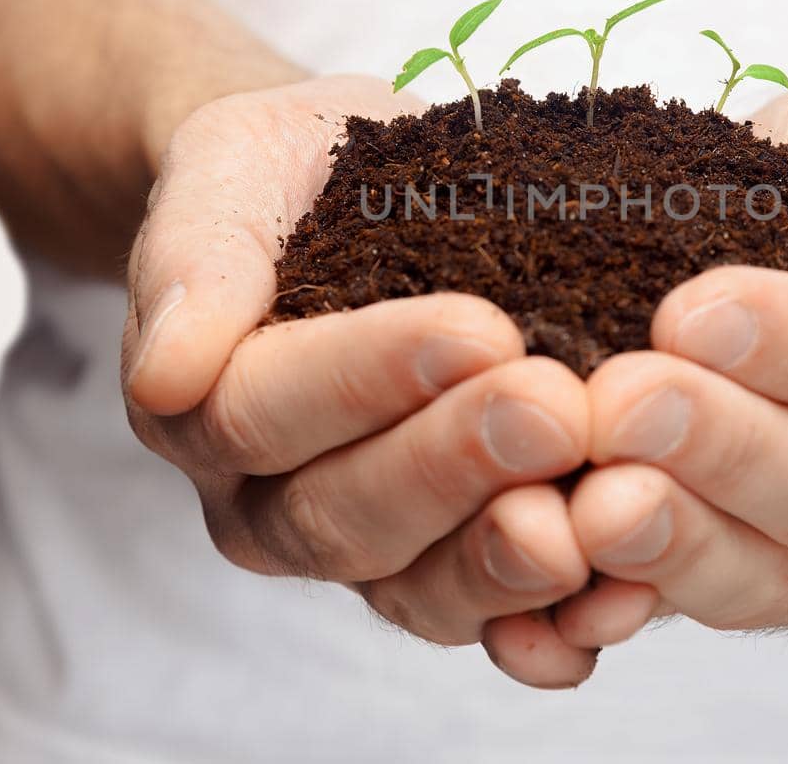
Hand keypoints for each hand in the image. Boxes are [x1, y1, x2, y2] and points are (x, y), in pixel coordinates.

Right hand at [121, 76, 597, 687]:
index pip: (263, 413)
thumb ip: (196, 254)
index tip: (478, 328)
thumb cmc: (290, 175)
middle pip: (344, 516)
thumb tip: (166, 369)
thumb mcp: (232, 166)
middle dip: (455, 465)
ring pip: (418, 588)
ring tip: (587, 513)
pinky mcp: (452, 565)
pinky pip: (495, 619)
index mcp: (201, 406)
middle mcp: (270, 499)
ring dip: (506, 560)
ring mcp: (365, 546)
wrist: (350, 195)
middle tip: (555, 408)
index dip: (368, 379)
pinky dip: (558, 621)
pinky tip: (621, 595)